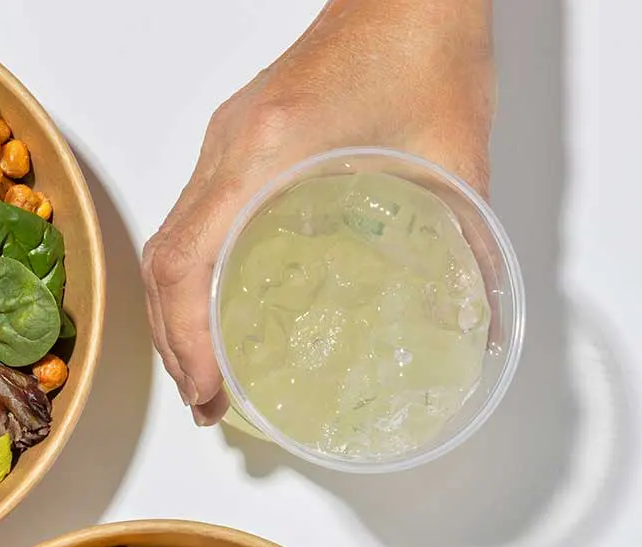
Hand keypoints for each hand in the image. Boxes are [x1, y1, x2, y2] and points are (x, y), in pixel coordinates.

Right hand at [140, 0, 495, 422]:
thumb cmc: (426, 47)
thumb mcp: (456, 154)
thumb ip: (467, 246)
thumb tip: (478, 326)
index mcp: (266, 150)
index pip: (188, 258)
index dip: (185, 336)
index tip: (206, 391)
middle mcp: (228, 148)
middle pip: (163, 260)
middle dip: (172, 342)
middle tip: (205, 403)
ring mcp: (224, 143)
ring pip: (167, 243)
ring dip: (173, 314)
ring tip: (203, 372)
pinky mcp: (235, 140)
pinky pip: (189, 219)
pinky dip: (190, 276)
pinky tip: (217, 308)